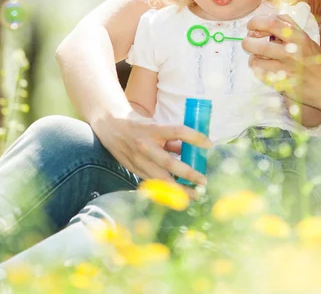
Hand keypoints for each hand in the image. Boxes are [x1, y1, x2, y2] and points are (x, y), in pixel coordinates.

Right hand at [91, 107, 210, 197]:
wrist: (110, 126)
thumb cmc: (139, 124)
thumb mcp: (156, 124)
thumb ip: (171, 138)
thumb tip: (188, 151)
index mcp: (152, 129)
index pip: (177, 131)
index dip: (194, 137)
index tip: (209, 144)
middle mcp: (145, 146)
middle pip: (170, 163)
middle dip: (188, 174)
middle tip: (203, 181)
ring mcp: (138, 160)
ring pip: (161, 179)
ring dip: (179, 189)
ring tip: (195, 195)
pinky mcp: (134, 169)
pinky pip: (153, 182)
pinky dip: (166, 190)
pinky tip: (178, 196)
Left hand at [243, 14, 320, 109]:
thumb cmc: (315, 60)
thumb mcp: (306, 39)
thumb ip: (288, 28)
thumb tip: (264, 21)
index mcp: (299, 37)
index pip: (271, 23)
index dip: (256, 22)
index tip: (251, 26)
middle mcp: (292, 52)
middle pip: (259, 45)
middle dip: (248, 42)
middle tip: (248, 42)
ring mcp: (287, 70)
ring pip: (257, 61)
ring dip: (252, 58)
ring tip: (256, 58)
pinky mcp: (283, 84)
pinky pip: (261, 75)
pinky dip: (258, 70)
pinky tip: (262, 69)